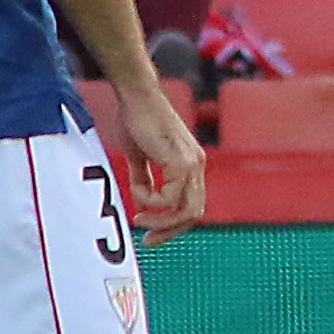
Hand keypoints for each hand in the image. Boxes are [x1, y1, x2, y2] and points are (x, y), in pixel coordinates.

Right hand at [111, 73, 205, 236]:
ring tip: (139, 217)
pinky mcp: (180, 161)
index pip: (192, 205)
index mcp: (191, 164)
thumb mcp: (140, 156)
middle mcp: (197, 165)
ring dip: (160, 221)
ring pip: (187, 210)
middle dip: (170, 231)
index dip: (173, 224)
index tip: (149, 233)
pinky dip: (151, 202)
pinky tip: (137, 192)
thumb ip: (144, 178)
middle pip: (194, 213)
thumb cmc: (136, 120)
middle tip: (146, 239)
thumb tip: (143, 200)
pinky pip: (170, 198)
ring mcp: (192, 163)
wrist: (136, 95)